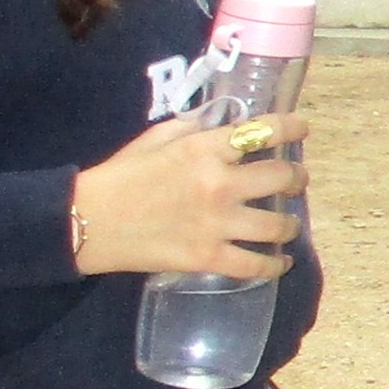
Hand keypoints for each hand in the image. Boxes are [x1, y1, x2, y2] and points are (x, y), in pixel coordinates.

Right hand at [70, 114, 306, 279]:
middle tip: (296, 181)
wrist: (88, 222)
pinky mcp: (208, 257)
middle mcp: (218, 183)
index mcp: (203, 149)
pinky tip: (281, 262)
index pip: (261, 131)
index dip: (290, 127)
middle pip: (282, 177)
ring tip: (289, 224)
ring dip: (290, 224)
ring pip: (277, 225)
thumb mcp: (153, 139)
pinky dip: (275, 266)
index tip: (300, 128)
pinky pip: (255, 266)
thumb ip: (190, 129)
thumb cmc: (119, 177)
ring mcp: (216, 223)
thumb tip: (220, 122)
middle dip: (297, 178)